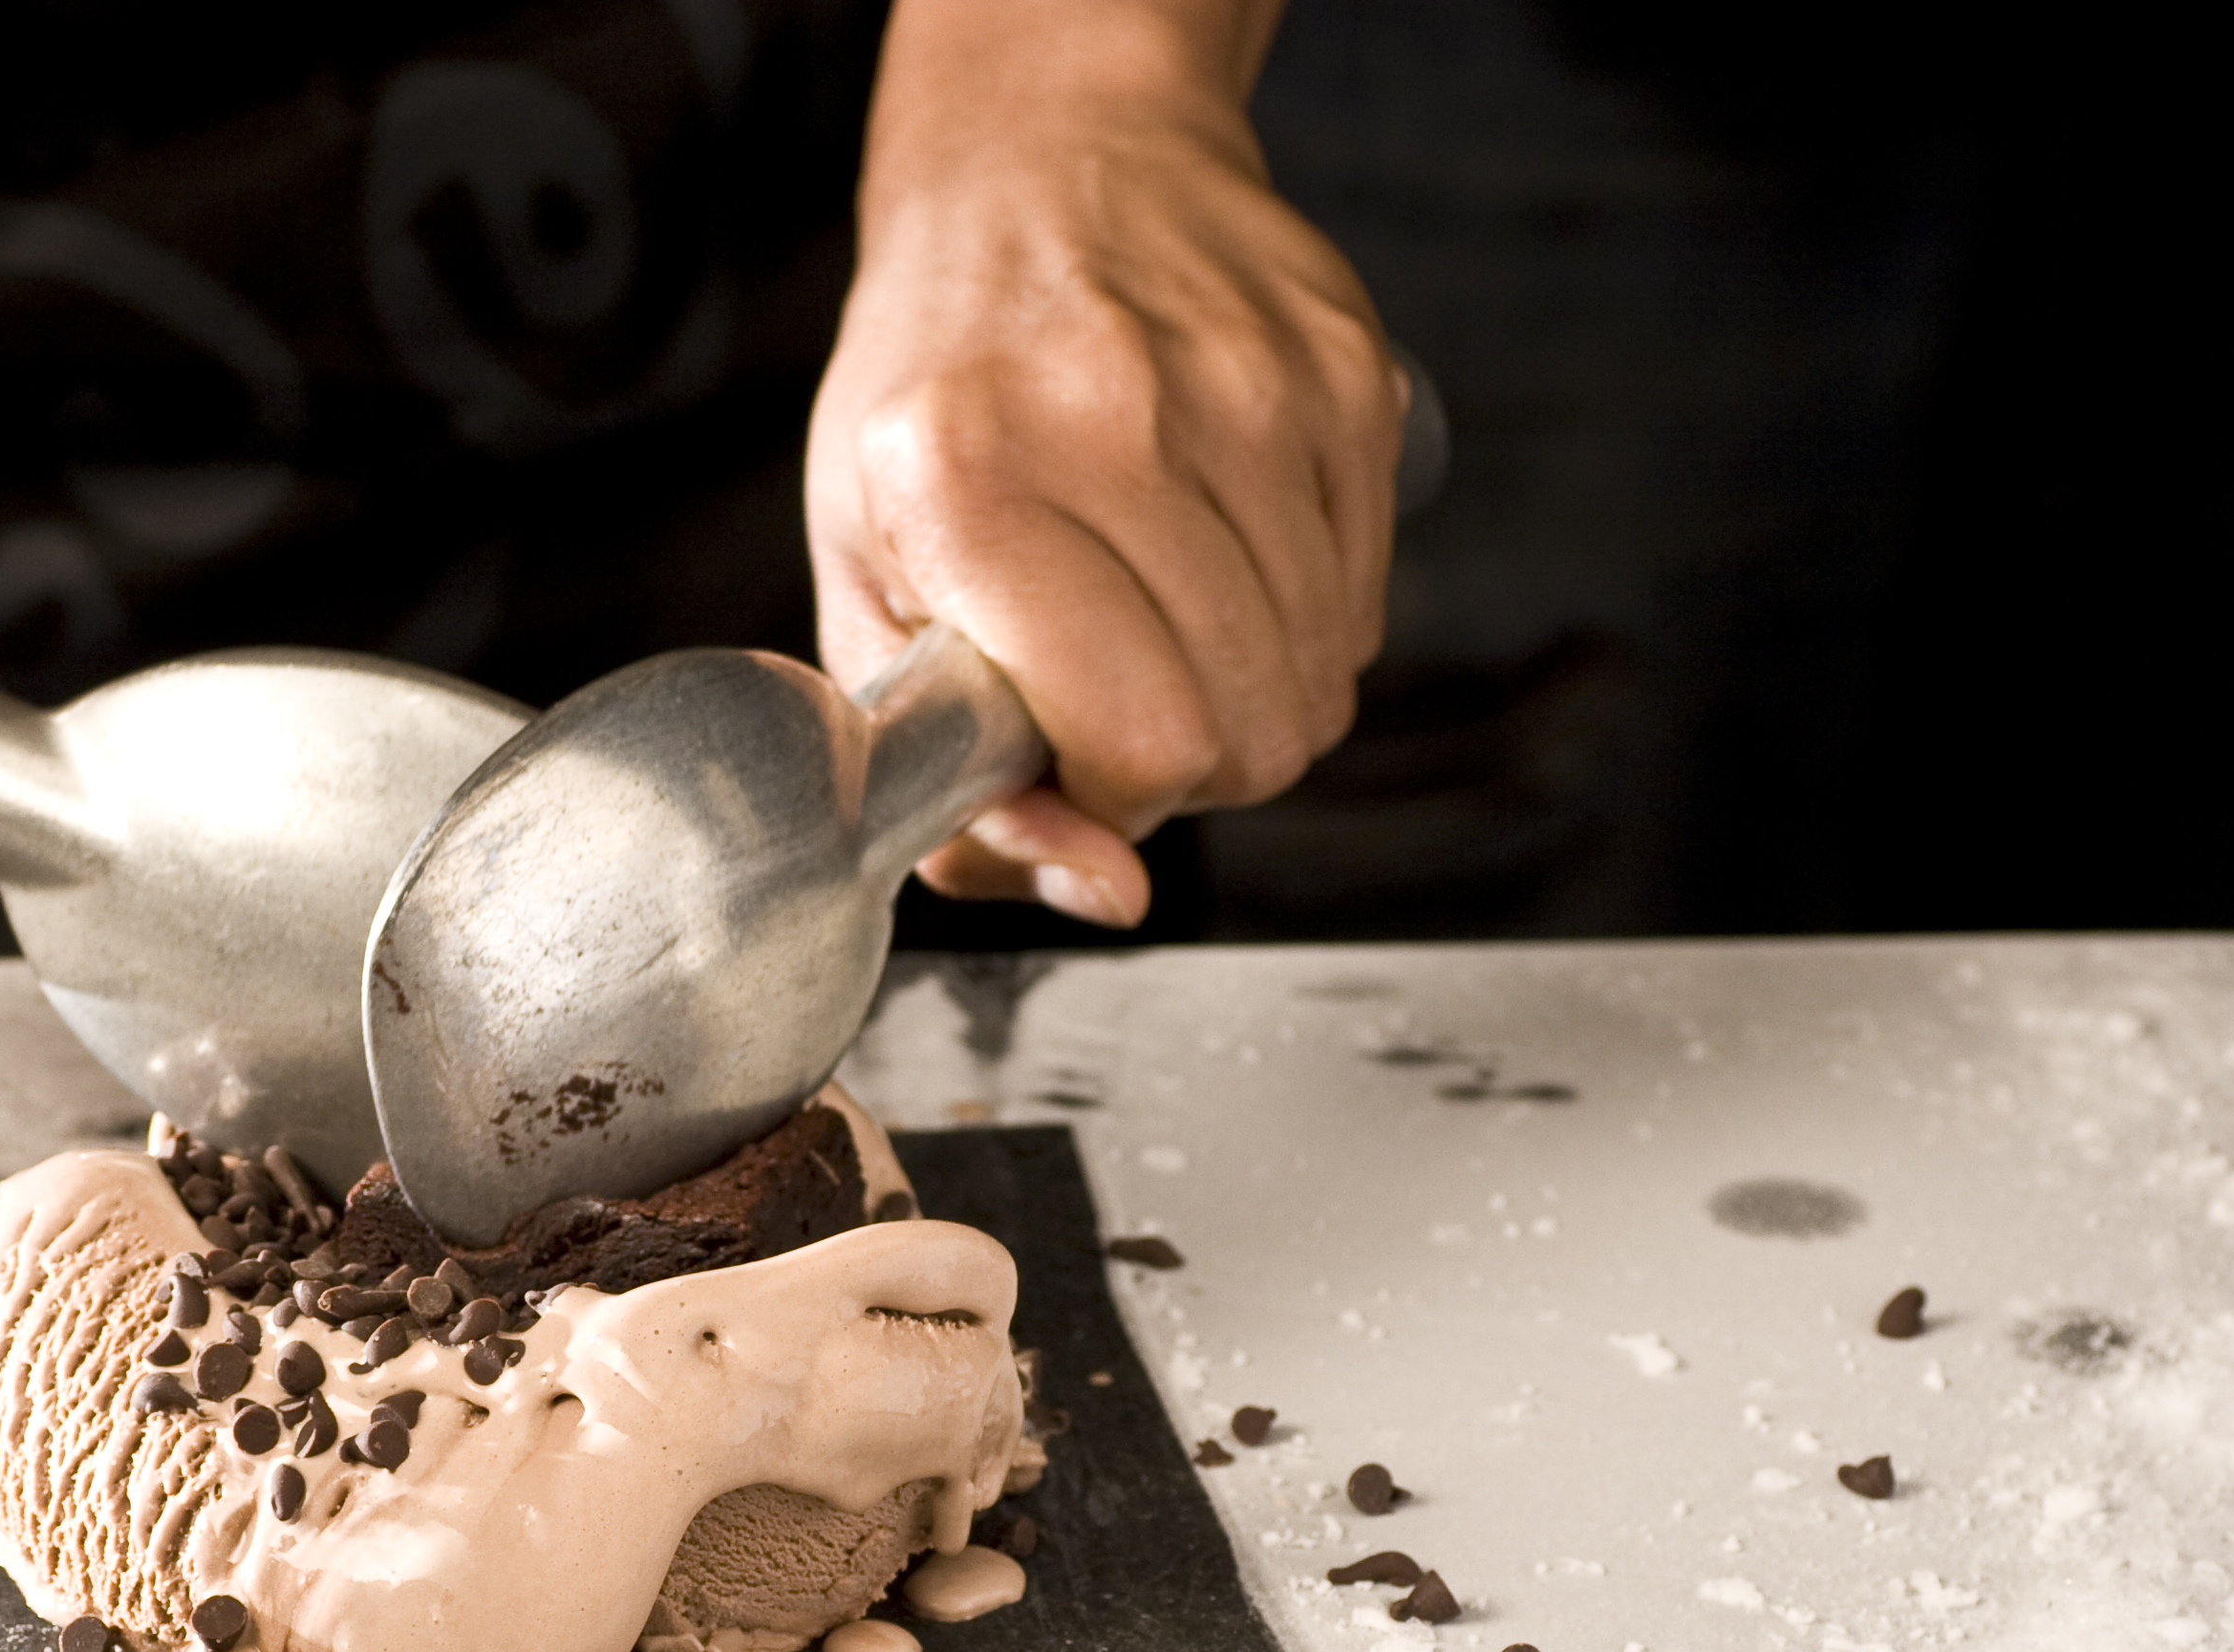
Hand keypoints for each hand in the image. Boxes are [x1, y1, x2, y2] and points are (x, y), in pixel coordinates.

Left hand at [807, 0, 1401, 927]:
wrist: (1043, 173)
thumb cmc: (936, 397)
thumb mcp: (870, 594)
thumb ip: (955, 787)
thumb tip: (1107, 895)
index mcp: (970, 485)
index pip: (1140, 742)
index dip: (1113, 801)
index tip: (1069, 765)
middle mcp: (1121, 422)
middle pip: (1248, 730)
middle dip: (1183, 768)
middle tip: (1112, 701)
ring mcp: (1255, 390)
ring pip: (1320, 679)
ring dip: (1245, 701)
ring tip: (1159, 624)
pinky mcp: (1352, 379)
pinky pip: (1363, 602)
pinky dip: (1300, 625)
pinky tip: (1221, 560)